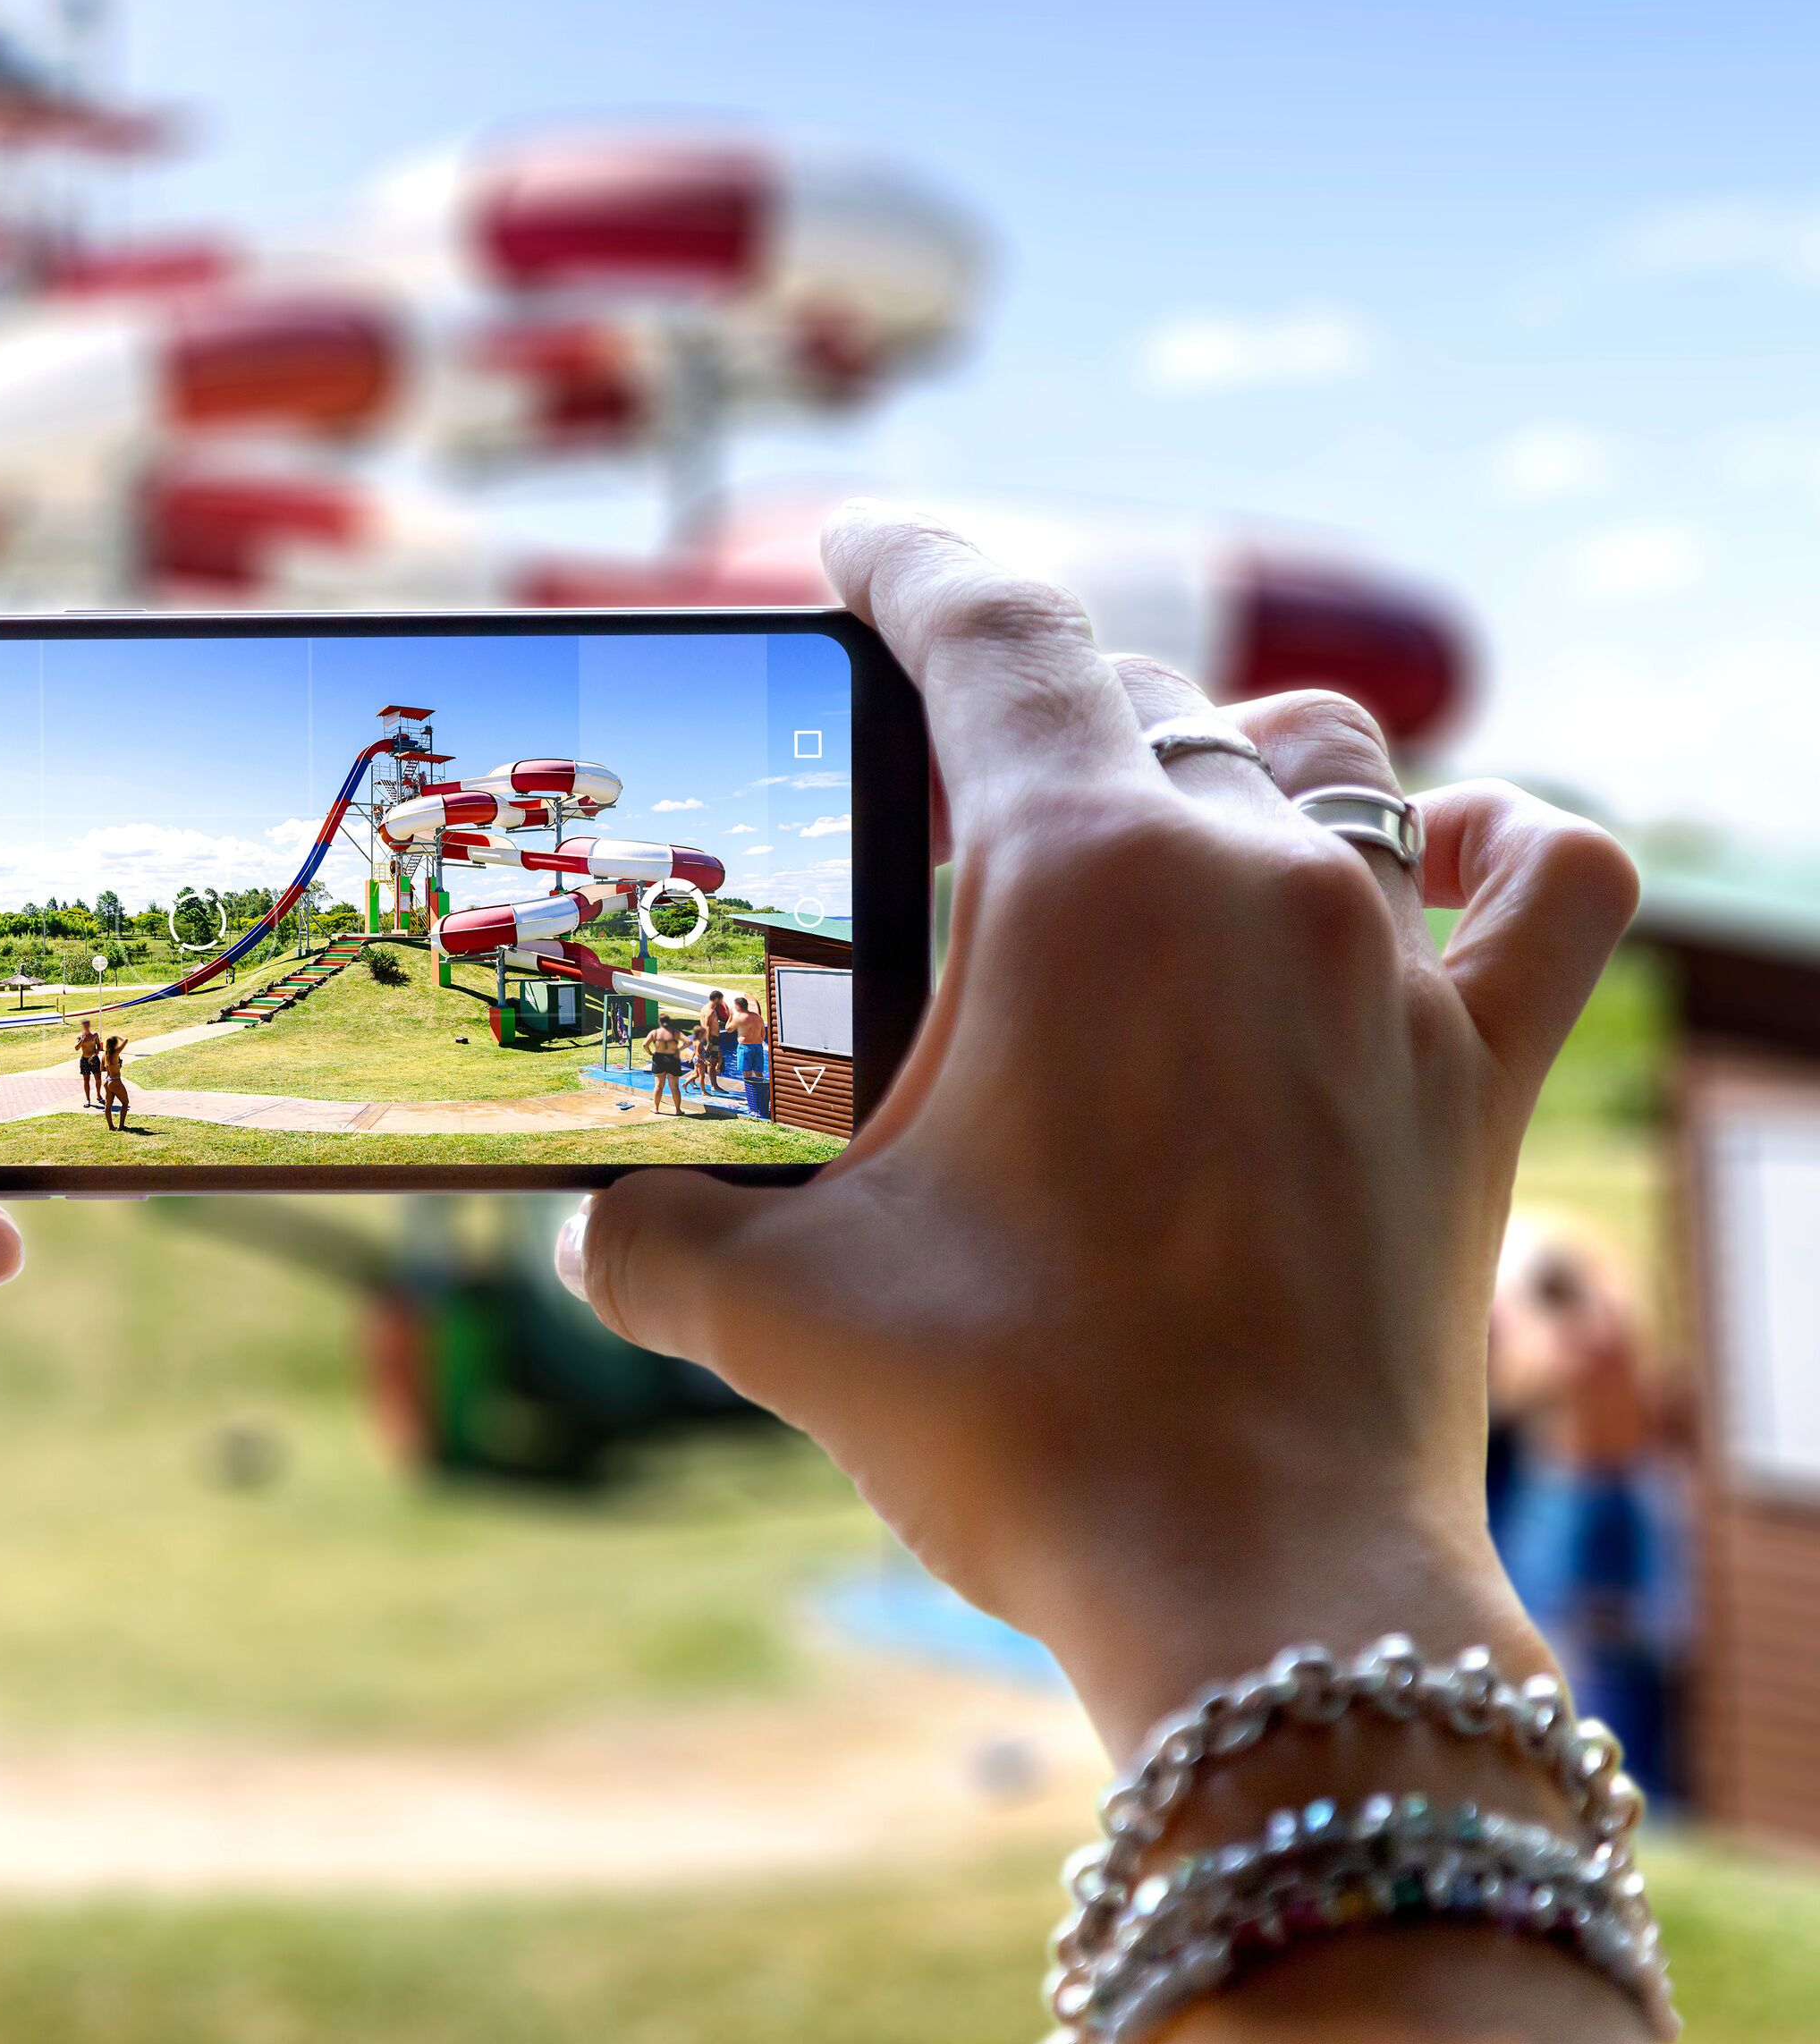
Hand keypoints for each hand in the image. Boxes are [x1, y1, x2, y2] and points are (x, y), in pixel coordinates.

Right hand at [566, 504, 1638, 1755]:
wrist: (1255, 1590)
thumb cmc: (1022, 1420)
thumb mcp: (776, 1308)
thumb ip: (649, 1231)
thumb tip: (588, 1222)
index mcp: (1081, 878)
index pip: (990, 630)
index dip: (907, 561)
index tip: (852, 546)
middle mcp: (1256, 876)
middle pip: (1139, 699)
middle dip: (1021, 714)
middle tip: (927, 785)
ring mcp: (1388, 965)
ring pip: (1327, 758)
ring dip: (1223, 757)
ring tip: (1138, 824)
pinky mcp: (1478, 1071)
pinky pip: (1547, 881)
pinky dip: (1491, 843)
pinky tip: (1434, 855)